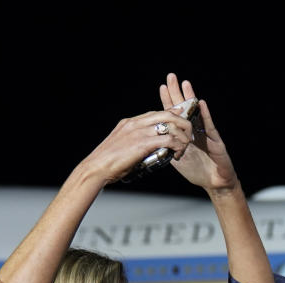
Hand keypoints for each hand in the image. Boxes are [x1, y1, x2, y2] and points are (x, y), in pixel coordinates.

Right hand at [78, 106, 193, 186]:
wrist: (96, 168)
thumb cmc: (108, 163)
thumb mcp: (122, 146)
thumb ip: (134, 142)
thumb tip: (146, 149)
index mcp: (130, 122)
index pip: (156, 112)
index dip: (172, 114)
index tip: (182, 119)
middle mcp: (135, 123)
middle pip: (167, 114)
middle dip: (182, 123)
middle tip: (188, 136)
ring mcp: (139, 132)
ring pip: (171, 125)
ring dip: (182, 136)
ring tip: (184, 147)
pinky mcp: (143, 143)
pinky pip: (168, 139)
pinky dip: (177, 146)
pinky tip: (178, 154)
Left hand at [160, 74, 237, 191]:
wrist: (215, 184)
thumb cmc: (197, 172)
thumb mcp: (176, 160)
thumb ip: (166, 149)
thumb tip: (150, 143)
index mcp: (184, 134)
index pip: (174, 114)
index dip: (168, 101)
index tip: (161, 87)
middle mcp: (195, 130)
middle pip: (185, 108)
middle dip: (178, 92)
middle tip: (171, 77)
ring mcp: (206, 134)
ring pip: (197, 113)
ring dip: (191, 98)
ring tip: (186, 84)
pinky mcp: (216, 141)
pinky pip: (209, 126)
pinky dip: (205, 115)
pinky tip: (201, 104)